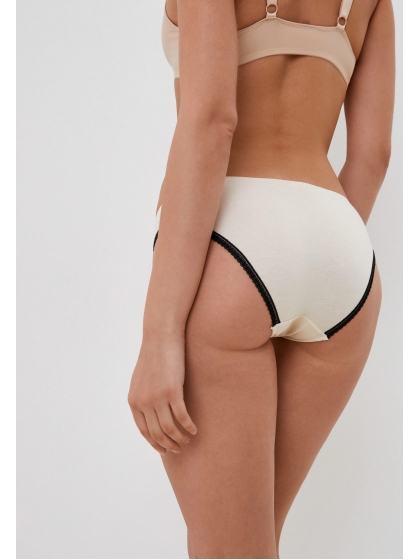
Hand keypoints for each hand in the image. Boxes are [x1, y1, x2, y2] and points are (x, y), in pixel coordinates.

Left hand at [128, 334, 196, 454]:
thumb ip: (142, 396)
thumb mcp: (141, 379)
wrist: (161, 337)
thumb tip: (149, 411)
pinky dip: (189, 427)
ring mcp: (157, 398)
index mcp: (134, 401)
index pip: (144, 431)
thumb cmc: (154, 356)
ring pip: (170, 429)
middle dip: (168, 445)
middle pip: (157, 433)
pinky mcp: (173, 391)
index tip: (164, 449)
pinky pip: (182, 417)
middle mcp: (143, 402)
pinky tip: (194, 429)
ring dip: (180, 438)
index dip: (155, 443)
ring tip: (188, 440)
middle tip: (179, 449)